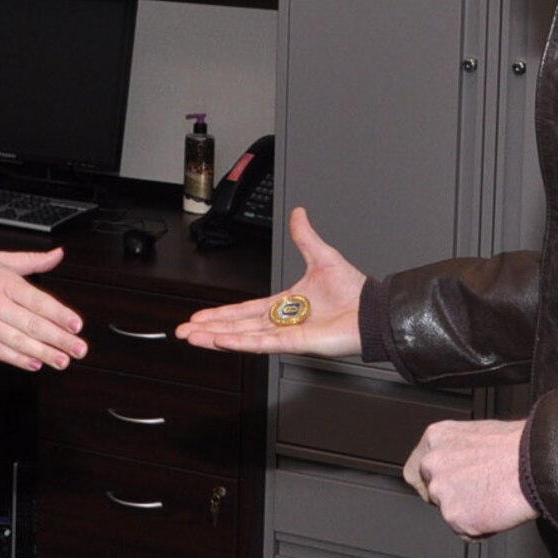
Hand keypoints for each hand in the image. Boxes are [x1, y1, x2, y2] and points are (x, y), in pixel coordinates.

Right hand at [0, 249, 85, 371]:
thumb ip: (30, 260)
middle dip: (59, 339)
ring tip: (62, 361)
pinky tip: (33, 364)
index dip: (60, 315)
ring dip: (43, 353)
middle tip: (79, 349)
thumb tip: (58, 255)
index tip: (77, 326)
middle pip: (32, 324)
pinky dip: (16, 359)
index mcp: (2, 280)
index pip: (38, 300)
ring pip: (17, 341)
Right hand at [175, 207, 363, 356]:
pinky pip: (264, 343)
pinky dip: (241, 341)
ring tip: (193, 337)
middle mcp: (283, 323)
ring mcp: (288, 335)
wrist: (373, 310)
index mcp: (285, 306)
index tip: (200, 318)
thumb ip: (304, 236)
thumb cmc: (355, 291)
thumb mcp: (322, 256)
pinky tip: (221, 340)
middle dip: (208, 328)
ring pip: (244, 336)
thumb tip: (298, 213)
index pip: (245, 311)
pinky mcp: (296, 344)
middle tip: (183, 331)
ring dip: (216, 336)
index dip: (221, 314)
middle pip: (237, 326)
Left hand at [403, 419, 535, 538]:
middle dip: (452, 498)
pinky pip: (466, 532)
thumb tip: (458, 463)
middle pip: (431, 493)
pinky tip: (497, 509)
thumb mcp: (477, 434)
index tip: (445, 487)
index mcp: (435, 438)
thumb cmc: (517, 447)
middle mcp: (432, 464)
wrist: (537, 464)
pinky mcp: (456, 517)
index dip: (432, 482)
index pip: (416, 470)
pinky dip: (481, 528)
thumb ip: (456, 450)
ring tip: (494, 497)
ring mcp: (442, 492)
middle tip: (479, 493)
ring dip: (469, 513)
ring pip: (449, 513)